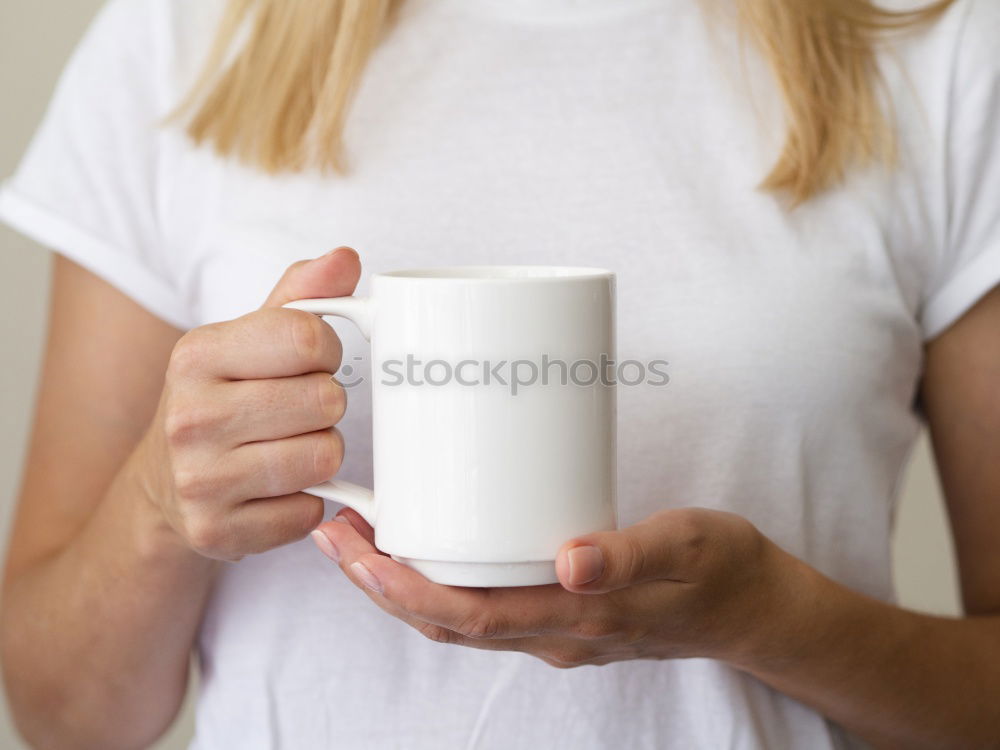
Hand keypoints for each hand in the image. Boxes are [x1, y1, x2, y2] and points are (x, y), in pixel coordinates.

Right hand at [136, 247, 360, 559]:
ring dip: (321, 453)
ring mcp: (200, 481)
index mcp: (196, 355)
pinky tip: (275, 490)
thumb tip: (346, 257)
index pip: (309, 338)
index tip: (313, 362)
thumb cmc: (221, 399)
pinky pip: (310, 512)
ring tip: (288, 446)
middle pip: (326, 401)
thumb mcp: (247, 339)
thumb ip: (300, 296)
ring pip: (325, 458)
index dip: (328, 351)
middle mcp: (190, 418)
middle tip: (298, 411)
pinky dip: (305, 502)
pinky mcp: (218, 532)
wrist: (164, 485)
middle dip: (326, 405)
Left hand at [312, 506, 796, 667]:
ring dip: (402, 586)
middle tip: (335, 534)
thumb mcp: (688, 547)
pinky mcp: (559, 608)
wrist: (751, 607)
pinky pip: (484, 606)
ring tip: (362, 537)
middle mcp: (553, 633)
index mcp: (577, 620)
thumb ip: (632, 554)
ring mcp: (554, 627)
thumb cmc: (720, 570)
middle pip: (446, 623)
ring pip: (459, 618)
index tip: (358, 554)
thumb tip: (570, 562)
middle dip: (381, 586)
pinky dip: (440, 582)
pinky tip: (427, 545)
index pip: (470, 619)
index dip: (406, 593)